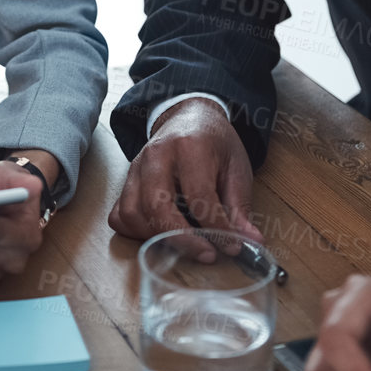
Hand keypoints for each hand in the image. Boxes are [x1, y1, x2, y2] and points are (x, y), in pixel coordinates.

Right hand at [108, 96, 263, 257]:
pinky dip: (136, 232)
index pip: (199, 195)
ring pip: (133, 213)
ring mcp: (136, 168)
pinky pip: (120, 215)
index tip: (233, 246)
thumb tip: (251, 241)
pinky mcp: (126, 181)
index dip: (217, 227)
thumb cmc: (213, 142)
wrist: (187, 116)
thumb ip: (240, 206)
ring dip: (157, 237)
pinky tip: (159, 235)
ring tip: (185, 245)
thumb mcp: (236, 167)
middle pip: (157, 205)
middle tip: (207, 254)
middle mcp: (156, 155)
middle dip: (182, 238)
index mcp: (190, 146)